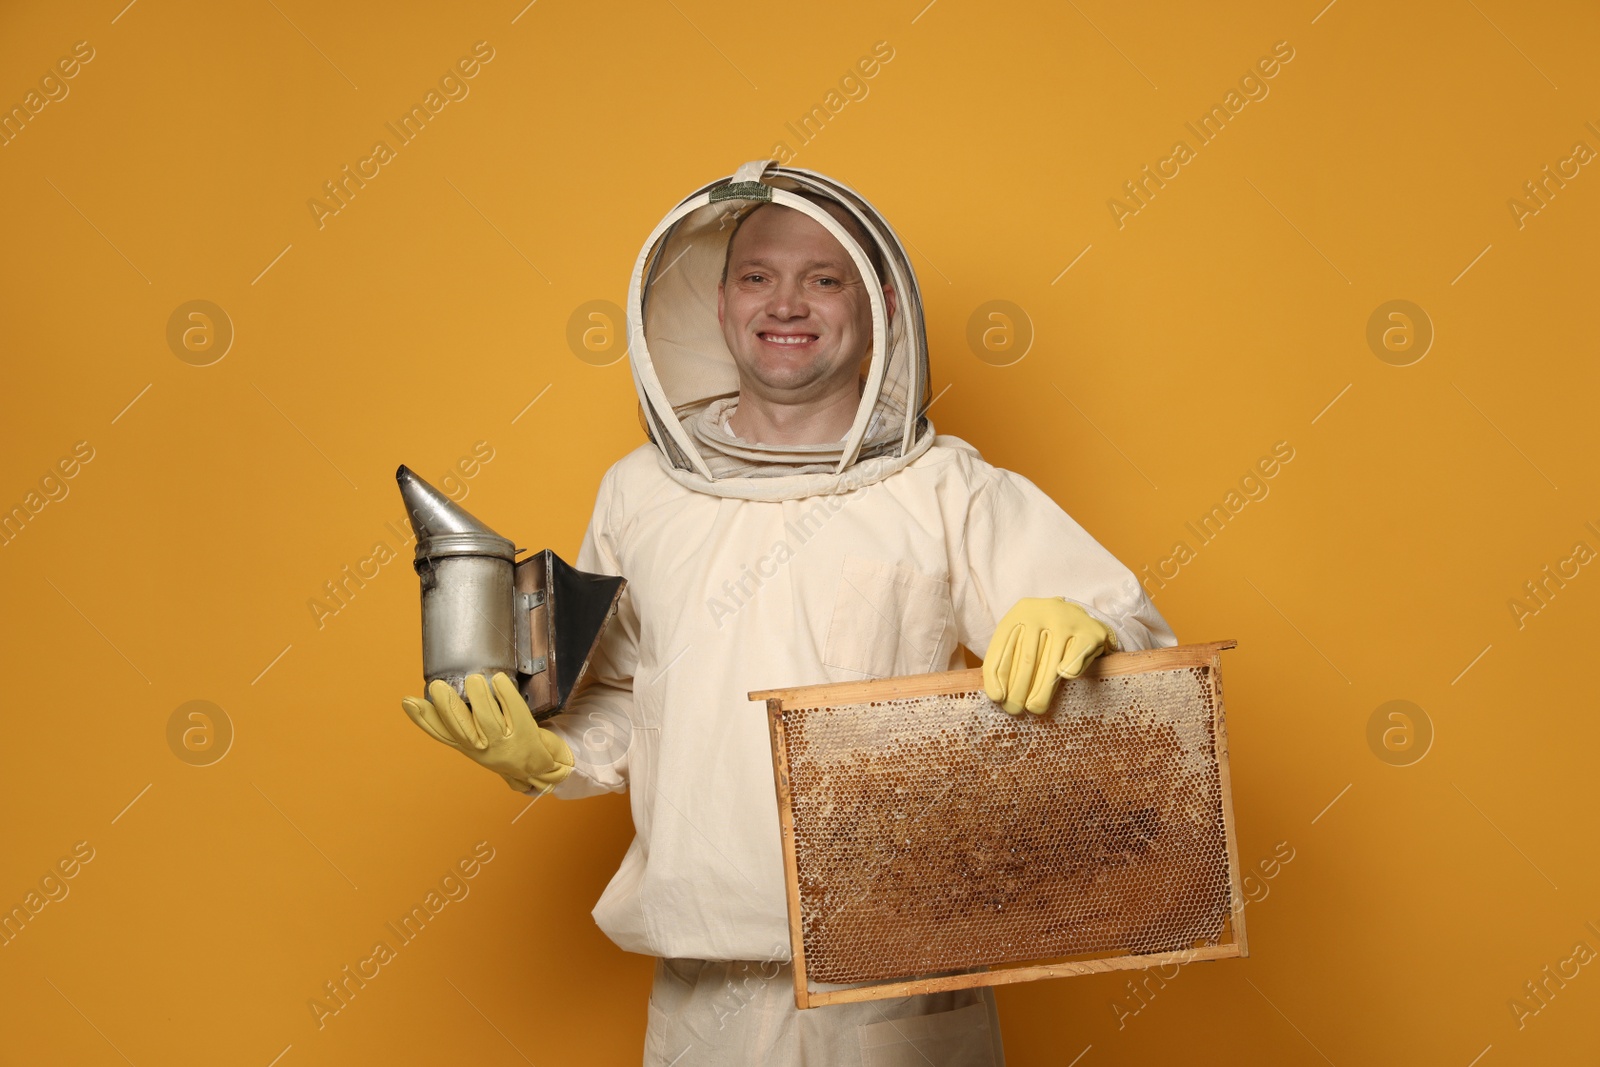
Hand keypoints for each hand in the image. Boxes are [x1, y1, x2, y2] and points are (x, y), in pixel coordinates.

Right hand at [401, 672, 573, 793]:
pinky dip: (506, 695)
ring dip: (480, 699)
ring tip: (474, 679)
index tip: (408, 701)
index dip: (423, 718)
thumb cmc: (505, 747)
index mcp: (467, 746)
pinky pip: (515, 713)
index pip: (440, 732)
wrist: (540, 768)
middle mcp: (482, 748)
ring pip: (488, 721)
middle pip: (461, 730)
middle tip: (439, 686)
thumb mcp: (476, 738)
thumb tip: (434, 691)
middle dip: (449, 708)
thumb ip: (457, 719)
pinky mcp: (526, 735)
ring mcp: (505, 743)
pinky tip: (499, 680)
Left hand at [982, 598, 1117, 714]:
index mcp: (1021, 612)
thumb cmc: (1046, 634)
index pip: (1001, 647)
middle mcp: (1043, 612)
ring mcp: (1068, 621)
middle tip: (1014, 710)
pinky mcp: (1090, 632)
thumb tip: (997, 694)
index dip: (996, 675)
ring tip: (1034, 708)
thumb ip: (1007, 657)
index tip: (997, 698)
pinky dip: (1068, 672)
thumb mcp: (1023, 635)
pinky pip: (1075, 660)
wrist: (1083, 618)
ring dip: (1041, 692)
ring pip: (1051, 665)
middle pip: (1026, 659)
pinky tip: (1063, 677)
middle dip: (1018, 690)